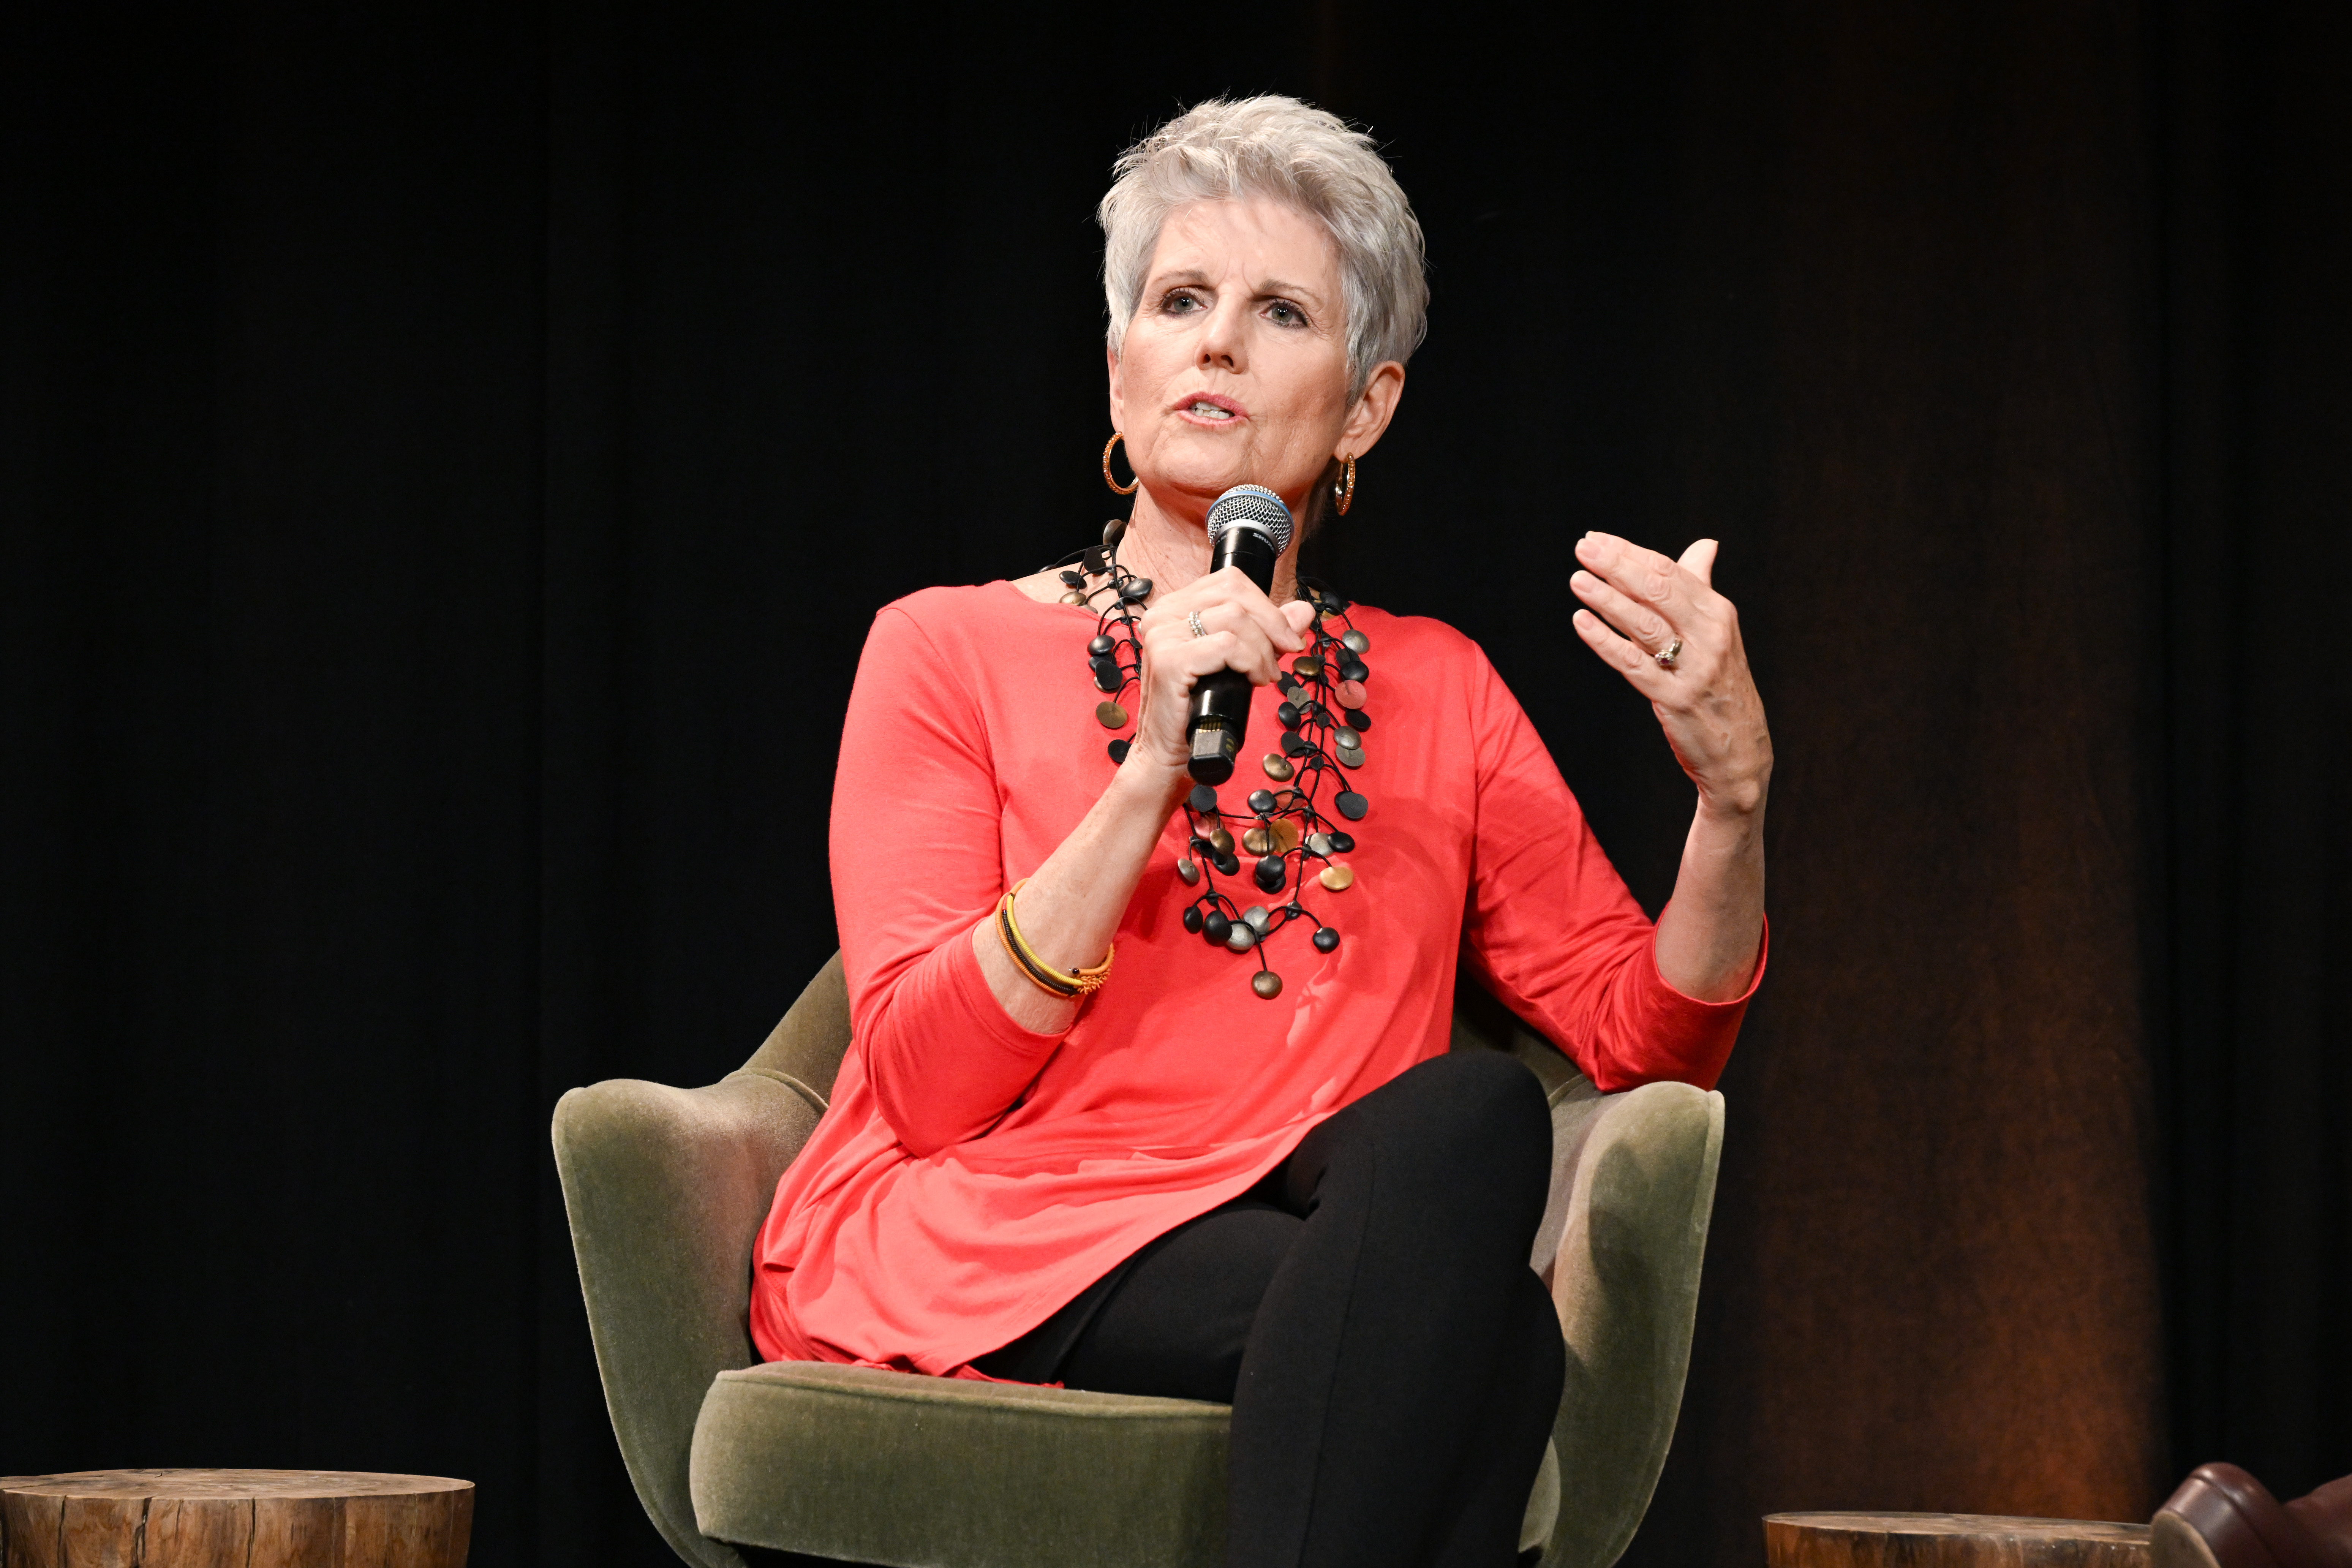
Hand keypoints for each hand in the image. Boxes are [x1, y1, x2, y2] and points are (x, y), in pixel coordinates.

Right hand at [1125, 568, 1318, 778]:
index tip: (1285, 638)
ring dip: (1262, 651)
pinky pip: (1227, 645)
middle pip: (1235, 592)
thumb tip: (1303, 611)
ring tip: (1262, 677)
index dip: (1266, 606)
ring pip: (1235, 619)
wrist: (1169, 753)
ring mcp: (1162, 635)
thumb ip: (1268, 634)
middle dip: (1270, 625)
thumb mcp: (1239, 662)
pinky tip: (1252, 681)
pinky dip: (1250, 662)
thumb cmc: (1199, 709)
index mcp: (1174, 608)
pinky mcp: (1169, 660)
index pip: (1230, 581)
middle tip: (1279, 658)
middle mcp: (1162, 615)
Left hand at [1570, 533, 1772, 816]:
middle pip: (1658, 589)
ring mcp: (1693, 668)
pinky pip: (1633, 664)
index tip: (1596, 539)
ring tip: (1577, 579)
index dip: (1630, 552)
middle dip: (1618, 565)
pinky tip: (1581, 622)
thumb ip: (1700, 588)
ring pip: (1645, 623)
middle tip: (1583, 548)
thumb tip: (1704, 545)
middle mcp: (1709, 635)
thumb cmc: (1720, 685)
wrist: (1740, 751)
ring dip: (1608, 599)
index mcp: (1717, 613)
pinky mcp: (1673, 699)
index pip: (1669, 571)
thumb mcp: (1717, 633)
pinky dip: (1605, 641)